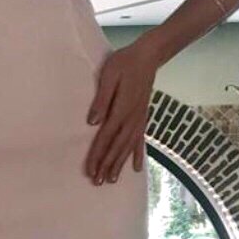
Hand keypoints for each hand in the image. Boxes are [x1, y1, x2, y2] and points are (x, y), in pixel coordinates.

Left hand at [84, 44, 156, 183]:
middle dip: (106, 165)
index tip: (90, 170)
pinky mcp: (143, 116)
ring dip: (120, 164)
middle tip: (97, 182)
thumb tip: (92, 122)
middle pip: (117, 147)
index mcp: (121, 109)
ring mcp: (139, 119)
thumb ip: (101, 100)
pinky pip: (140, 140)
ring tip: (112, 180)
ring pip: (128, 147)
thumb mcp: (108, 76)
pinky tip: (137, 168)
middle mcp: (131, 118)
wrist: (148, 56)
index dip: (97, 156)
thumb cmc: (124, 63)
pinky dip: (138, 154)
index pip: (105, 137)